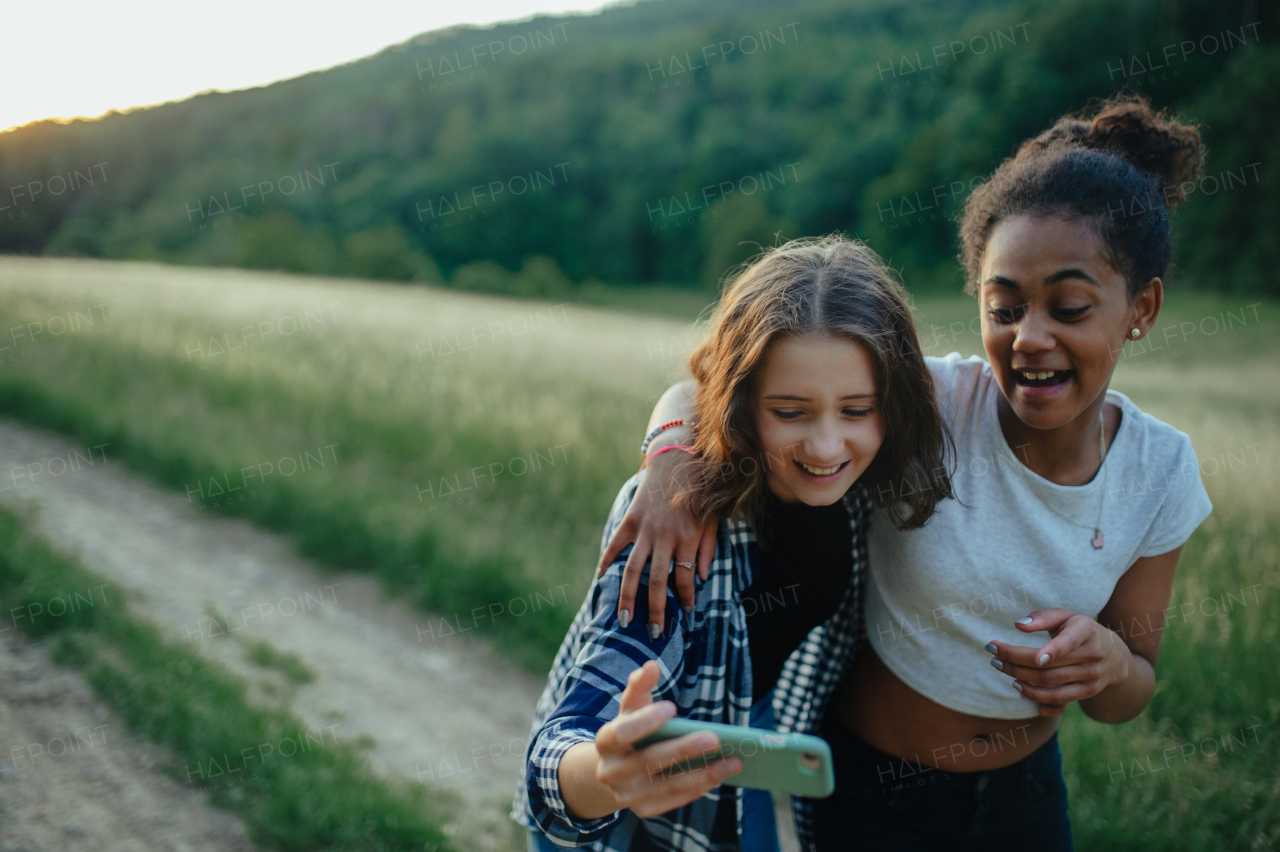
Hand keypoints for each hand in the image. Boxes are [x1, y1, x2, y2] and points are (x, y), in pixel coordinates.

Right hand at [591, 662, 740, 817]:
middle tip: (715, 738)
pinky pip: (674, 800)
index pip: (621, 732)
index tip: (672, 707)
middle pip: (648, 761)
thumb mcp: (632, 708)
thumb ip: (640, 687)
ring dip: (703, 773)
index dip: (645, 721)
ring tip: (733, 761)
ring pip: (666, 785)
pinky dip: (698, 787)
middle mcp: (611, 772)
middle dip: (683, 749)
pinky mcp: (644, 809)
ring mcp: (626, 795)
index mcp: (605, 742)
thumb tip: (651, 666)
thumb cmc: (630, 730)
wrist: (614, 770)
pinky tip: (719, 775)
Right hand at [597, 442, 717, 635]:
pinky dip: (606, 562)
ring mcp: (645, 528)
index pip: (685, 579)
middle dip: (656, 611)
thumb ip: (709, 549)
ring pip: (633, 570)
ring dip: (629, 598)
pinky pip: (615, 545)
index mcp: (688, 538)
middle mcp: (665, 537)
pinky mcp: (630, 519)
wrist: (679, 457)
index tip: (685, 614)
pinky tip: (601, 580)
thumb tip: (702, 579)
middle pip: (657, 582)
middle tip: (655, 632)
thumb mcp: (714, 519)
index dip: (685, 599)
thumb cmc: (700, 491)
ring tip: (625, 619)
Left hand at [984, 608, 1132, 717]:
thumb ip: (1043, 617)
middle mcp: (1092, 656)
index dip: (1053, 650)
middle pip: (1049, 667)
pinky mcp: (1088, 692)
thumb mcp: (1066, 617)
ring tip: (1003, 670)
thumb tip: (1018, 625)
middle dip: (1016, 663)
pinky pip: (1061, 701)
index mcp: (1086, 632)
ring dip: (1023, 681)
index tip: (1033, 657)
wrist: (1114, 655)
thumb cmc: (1081, 631)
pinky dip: (1038, 699)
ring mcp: (1091, 677)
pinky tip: (1020, 691)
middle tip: (994, 658)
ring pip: (1052, 685)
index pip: (1069, 642)